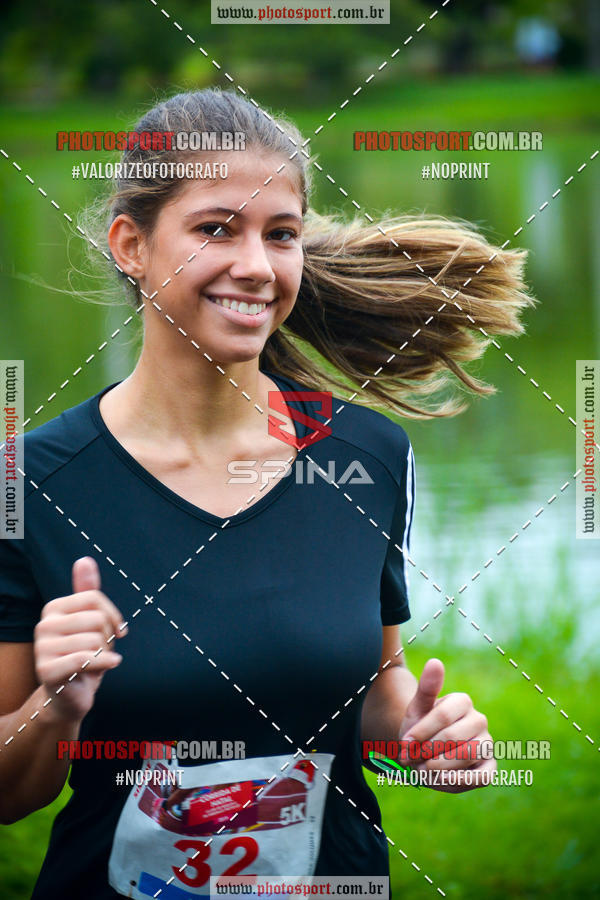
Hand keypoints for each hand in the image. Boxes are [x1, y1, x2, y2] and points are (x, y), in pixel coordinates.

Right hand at [34, 557, 126, 723]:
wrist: (72, 694)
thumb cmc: (85, 654)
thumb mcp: (90, 620)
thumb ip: (87, 590)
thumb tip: (84, 560)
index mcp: (53, 608)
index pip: (95, 598)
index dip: (113, 616)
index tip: (114, 630)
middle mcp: (43, 624)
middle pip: (97, 620)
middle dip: (108, 638)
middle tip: (99, 651)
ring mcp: (41, 648)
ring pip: (95, 641)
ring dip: (104, 654)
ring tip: (94, 662)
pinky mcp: (46, 670)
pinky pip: (86, 659)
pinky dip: (105, 664)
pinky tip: (108, 666)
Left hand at [398, 658, 495, 792]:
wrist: (423, 751)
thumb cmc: (419, 727)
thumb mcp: (417, 709)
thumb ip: (426, 688)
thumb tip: (435, 662)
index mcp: (462, 701)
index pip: (442, 716)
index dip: (420, 733)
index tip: (404, 744)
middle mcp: (479, 720)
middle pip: (452, 738)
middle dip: (427, 752)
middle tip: (411, 759)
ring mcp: (487, 743)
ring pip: (465, 756)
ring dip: (438, 767)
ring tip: (422, 768)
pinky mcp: (490, 766)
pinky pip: (481, 777)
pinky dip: (458, 780)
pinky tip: (439, 779)